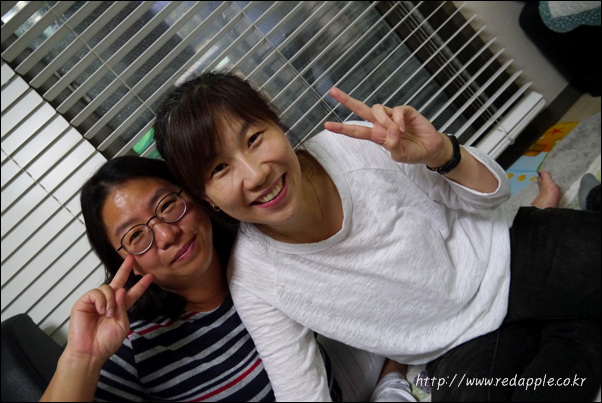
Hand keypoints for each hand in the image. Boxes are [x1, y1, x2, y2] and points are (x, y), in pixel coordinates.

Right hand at [65, 256, 152, 364]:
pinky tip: (101, 310)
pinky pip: (96, 292)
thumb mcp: (122, 325)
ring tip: (108, 313)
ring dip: (111, 300)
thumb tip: (120, 290)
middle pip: (118, 282)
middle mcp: (109, 302)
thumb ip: (123, 307)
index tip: (150, 276)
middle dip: (125, 269)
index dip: (141, 285)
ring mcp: (96, 301)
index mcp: (120, 308)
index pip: (132, 293)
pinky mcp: (84, 302)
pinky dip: (102, 300)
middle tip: (131, 258)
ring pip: (107, 288)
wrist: (91, 352)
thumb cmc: (106, 342)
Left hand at [324, 87, 450, 166]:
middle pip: (361, 109)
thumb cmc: (412, 152)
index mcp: (377, 135)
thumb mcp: (399, 154)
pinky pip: (397, 110)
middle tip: (332, 91)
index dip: (342, 128)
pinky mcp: (406, 111)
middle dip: (347, 100)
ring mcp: (393, 116)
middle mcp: (382, 123)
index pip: (356, 130)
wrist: (430, 149)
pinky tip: (404, 128)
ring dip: (384, 121)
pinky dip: (398, 120)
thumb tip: (390, 131)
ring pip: (377, 109)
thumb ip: (392, 145)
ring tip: (396, 132)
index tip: (326, 126)